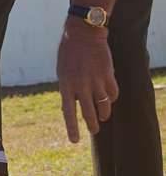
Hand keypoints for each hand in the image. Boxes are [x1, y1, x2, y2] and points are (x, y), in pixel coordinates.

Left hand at [56, 19, 118, 142]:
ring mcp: (95, 81)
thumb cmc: (69, 53)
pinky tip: (109, 100)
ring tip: (103, 117)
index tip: (75, 140)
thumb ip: (68, 88)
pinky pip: (113, 94)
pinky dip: (111, 99)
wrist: (83, 34)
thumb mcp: (62, 72)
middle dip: (92, 125)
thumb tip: (74, 105)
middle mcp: (80, 85)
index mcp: (66, 85)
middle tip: (94, 131)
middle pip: (88, 113)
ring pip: (103, 106)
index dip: (72, 128)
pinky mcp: (107, 75)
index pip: (68, 112)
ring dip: (104, 115)